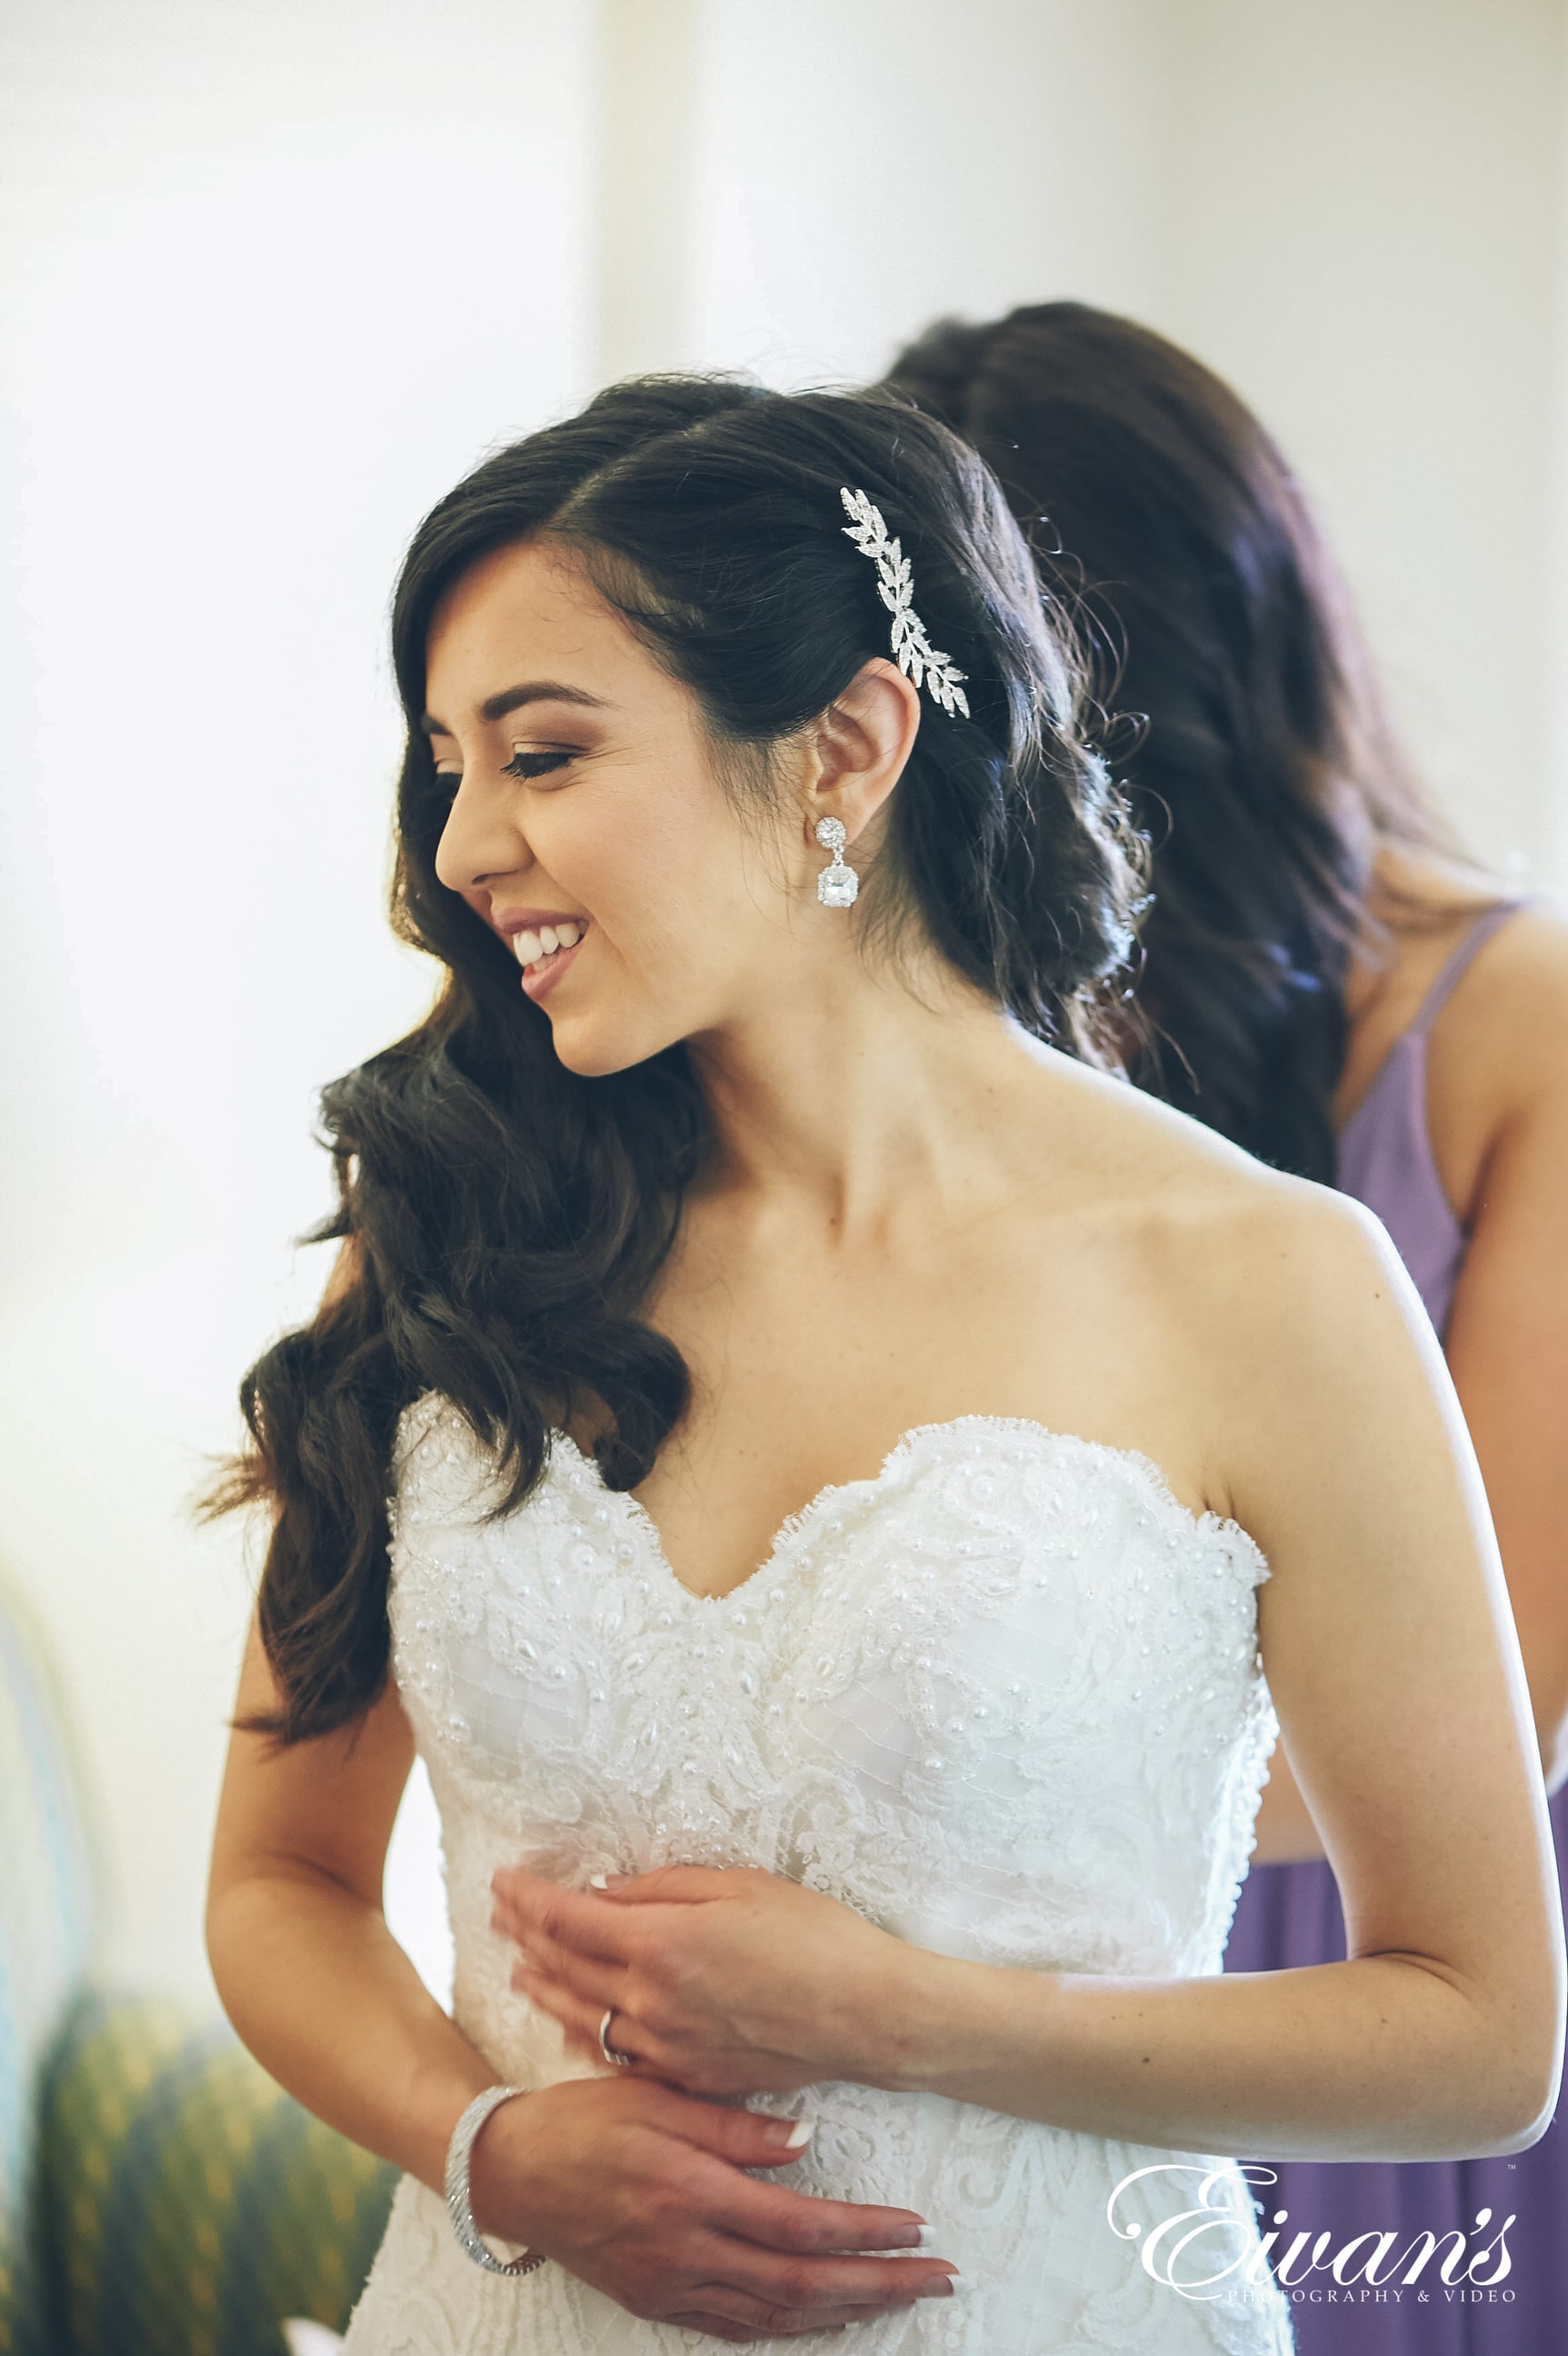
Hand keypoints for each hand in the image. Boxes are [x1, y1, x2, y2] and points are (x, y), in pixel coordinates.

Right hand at [468, 2072, 958, 2343]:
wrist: (510, 2172)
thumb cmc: (584, 2119)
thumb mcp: (656, 2097)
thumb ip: (734, 2124)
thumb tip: (807, 2139)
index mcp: (689, 2194)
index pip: (799, 2228)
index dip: (865, 2233)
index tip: (917, 2226)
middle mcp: (685, 2252)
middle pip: (801, 2288)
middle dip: (878, 2286)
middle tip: (937, 2279)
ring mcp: (671, 2287)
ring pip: (776, 2318)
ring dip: (845, 2312)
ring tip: (898, 2298)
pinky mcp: (658, 2302)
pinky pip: (738, 2328)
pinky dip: (790, 2326)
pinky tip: (823, 2316)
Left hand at [490, 1864, 916, 2097]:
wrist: (865, 2015)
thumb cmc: (813, 1937)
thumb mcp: (739, 1886)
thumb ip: (664, 1888)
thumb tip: (606, 1892)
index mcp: (661, 1942)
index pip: (570, 1918)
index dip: (529, 1898)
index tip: (503, 1880)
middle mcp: (651, 1999)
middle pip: (566, 1967)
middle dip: (525, 1937)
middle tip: (498, 1915)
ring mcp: (667, 2046)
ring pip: (581, 2018)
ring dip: (544, 1988)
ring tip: (518, 1970)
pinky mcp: (689, 2076)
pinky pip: (618, 2056)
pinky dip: (585, 2034)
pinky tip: (572, 2024)